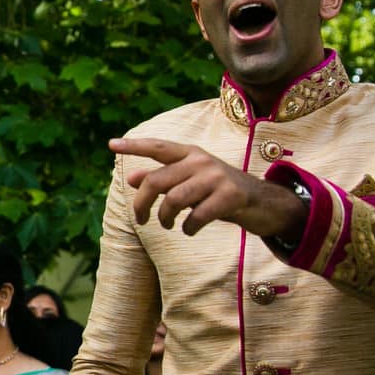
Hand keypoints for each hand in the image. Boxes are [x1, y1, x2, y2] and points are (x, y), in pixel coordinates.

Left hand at [111, 138, 306, 240]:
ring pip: (174, 199)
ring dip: (165, 218)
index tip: (111, 144)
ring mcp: (216, 177)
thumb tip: (131, 177)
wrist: (263, 202)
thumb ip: (163, 178)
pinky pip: (196, 215)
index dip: (134, 146)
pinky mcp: (230, 196)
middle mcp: (201, 160)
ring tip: (168, 225)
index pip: (157, 147)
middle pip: (157, 181)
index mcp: (191, 153)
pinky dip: (188, 227)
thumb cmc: (219, 191)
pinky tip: (189, 230)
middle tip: (141, 219)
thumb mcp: (190, 181)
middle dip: (142, 204)